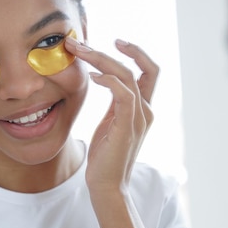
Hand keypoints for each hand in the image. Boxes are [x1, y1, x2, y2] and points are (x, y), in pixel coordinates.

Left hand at [65, 37, 158, 195]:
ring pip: (128, 76)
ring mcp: (139, 118)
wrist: (106, 185)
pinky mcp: (128, 127)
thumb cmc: (105, 156)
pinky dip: (108, 80)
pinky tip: (92, 77)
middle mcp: (146, 110)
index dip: (137, 53)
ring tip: (78, 52)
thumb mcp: (110, 122)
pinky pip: (124, 94)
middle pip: (140, 68)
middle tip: (81, 41)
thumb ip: (114, 102)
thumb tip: (103, 79)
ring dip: (101, 59)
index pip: (149, 71)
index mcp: (143, 108)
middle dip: (114, 50)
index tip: (115, 41)